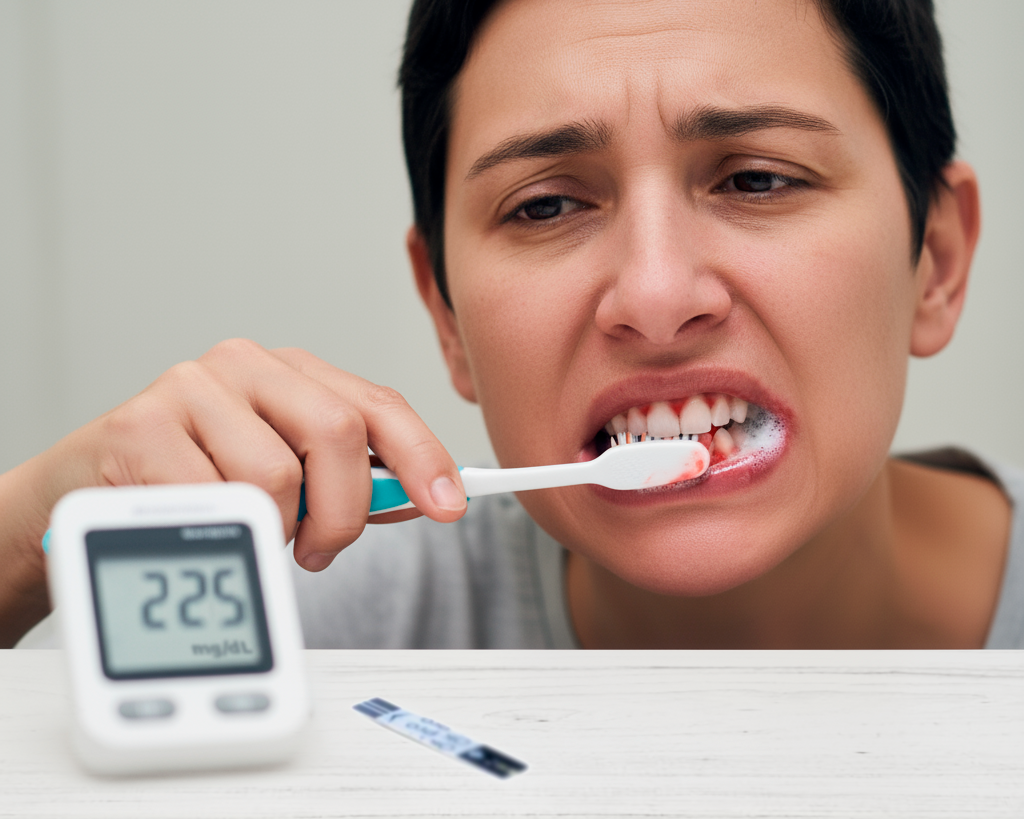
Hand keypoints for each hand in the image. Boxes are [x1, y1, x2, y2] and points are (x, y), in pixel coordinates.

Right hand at [27, 339, 466, 573]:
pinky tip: (201, 521)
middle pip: (337, 432)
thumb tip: (417, 497)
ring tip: (251, 531)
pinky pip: (214, 497)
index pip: (379, 404)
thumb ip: (347, 479)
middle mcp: (248, 365)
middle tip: (320, 547)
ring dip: (274, 527)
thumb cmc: (196, 478)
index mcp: (294, 373)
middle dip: (344, 511)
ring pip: (276, 474)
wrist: (92, 488)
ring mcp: (193, 386)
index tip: (449, 503)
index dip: (423, 456)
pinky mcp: (143, 423)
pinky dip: (221, 529)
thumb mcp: (286, 473)